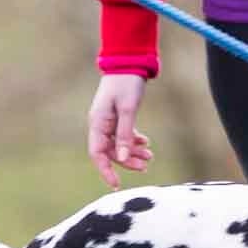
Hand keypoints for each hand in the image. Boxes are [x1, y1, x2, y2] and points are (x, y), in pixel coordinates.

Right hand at [86, 73, 153, 189]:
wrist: (128, 62)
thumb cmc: (127, 84)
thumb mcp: (128, 109)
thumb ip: (125, 134)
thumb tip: (121, 158)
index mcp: (97, 123)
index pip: (97, 154)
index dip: (106, 171)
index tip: (117, 185)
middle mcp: (99, 124)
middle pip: (110, 151)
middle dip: (126, 161)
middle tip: (145, 166)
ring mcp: (107, 120)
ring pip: (118, 144)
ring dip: (132, 152)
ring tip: (150, 156)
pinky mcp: (116, 116)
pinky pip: (122, 135)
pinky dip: (133, 141)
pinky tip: (146, 143)